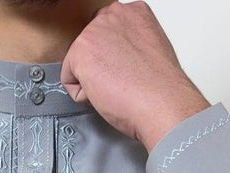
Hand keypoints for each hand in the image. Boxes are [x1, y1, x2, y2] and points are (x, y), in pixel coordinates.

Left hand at [60, 1, 210, 151]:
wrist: (160, 101)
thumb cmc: (160, 87)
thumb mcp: (151, 49)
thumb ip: (131, 44)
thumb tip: (122, 58)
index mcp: (134, 13)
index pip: (107, 32)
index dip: (112, 56)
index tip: (122, 68)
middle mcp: (113, 15)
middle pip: (90, 45)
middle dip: (99, 66)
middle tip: (119, 82)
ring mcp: (94, 32)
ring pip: (79, 62)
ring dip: (92, 81)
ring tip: (115, 87)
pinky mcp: (80, 52)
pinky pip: (69, 81)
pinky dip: (83, 95)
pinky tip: (104, 94)